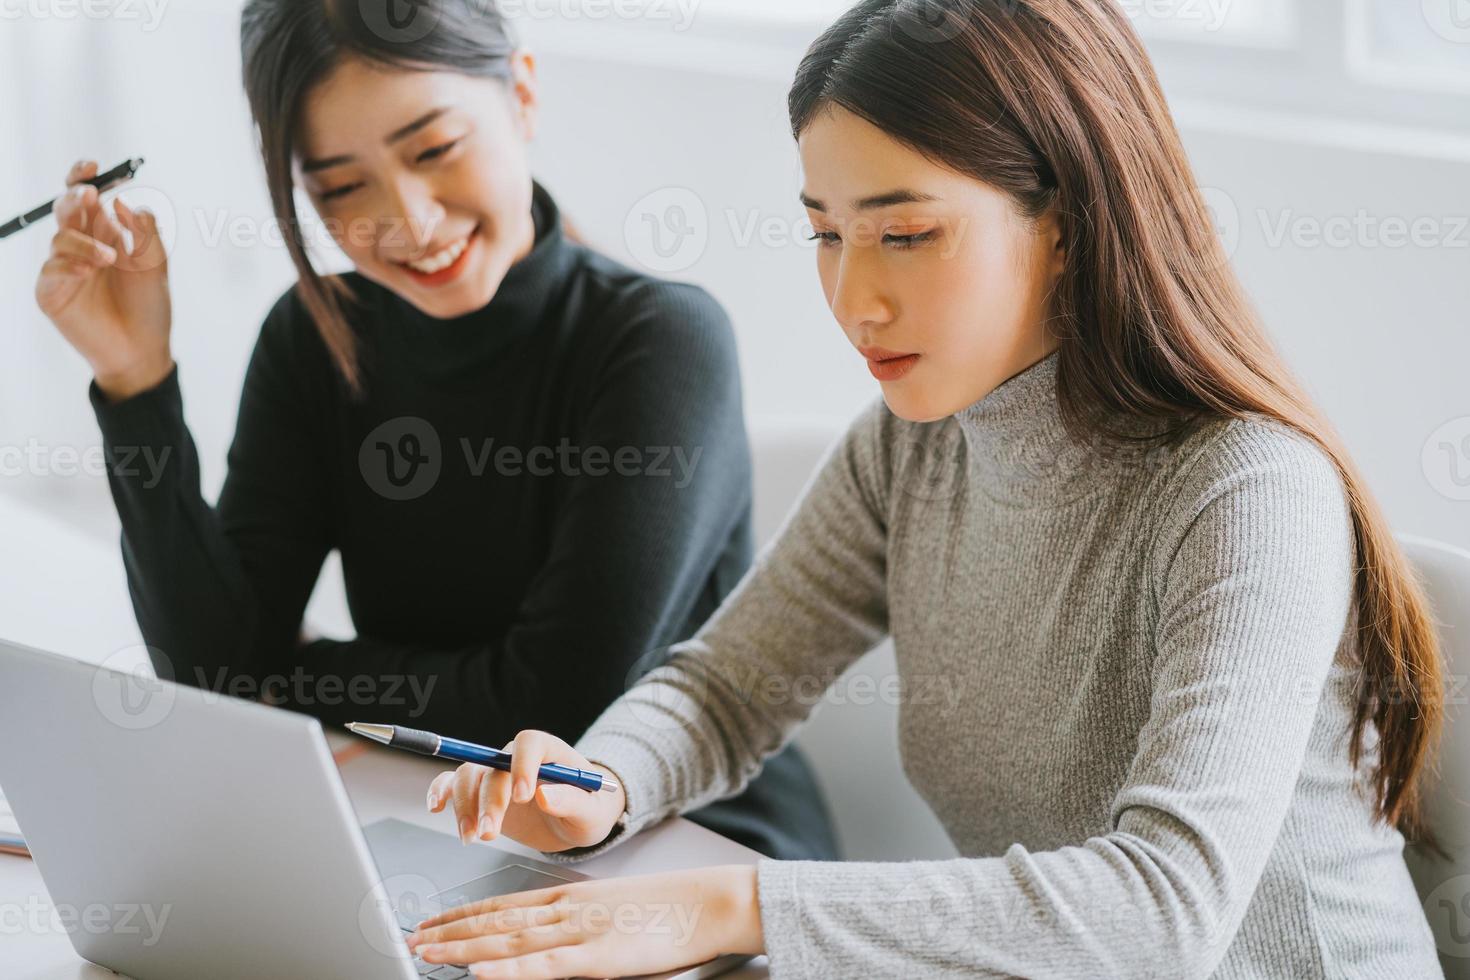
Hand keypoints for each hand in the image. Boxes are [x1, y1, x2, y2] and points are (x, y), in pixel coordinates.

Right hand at [34, 159, 173, 400]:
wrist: (142, 349)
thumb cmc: (150, 305)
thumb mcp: (156, 262)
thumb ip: (143, 228)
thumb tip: (120, 200)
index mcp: (105, 232)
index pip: (85, 195)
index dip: (83, 177)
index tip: (92, 166)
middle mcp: (81, 244)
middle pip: (65, 207)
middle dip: (75, 196)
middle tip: (90, 196)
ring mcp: (64, 267)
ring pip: (60, 237)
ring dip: (83, 242)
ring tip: (108, 261)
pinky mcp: (52, 291)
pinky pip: (51, 269)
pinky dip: (69, 266)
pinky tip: (87, 274)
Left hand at [406, 865, 764, 978]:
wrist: (709, 901)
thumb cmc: (668, 909)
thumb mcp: (613, 908)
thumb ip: (576, 920)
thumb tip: (545, 937)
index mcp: (570, 896)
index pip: (503, 905)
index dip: (462, 915)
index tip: (432, 921)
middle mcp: (566, 909)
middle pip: (495, 921)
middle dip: (449, 930)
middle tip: (411, 938)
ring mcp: (579, 931)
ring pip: (508, 941)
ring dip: (462, 946)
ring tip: (426, 951)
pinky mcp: (597, 957)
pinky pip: (543, 965)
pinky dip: (508, 969)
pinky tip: (479, 972)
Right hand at [426, 729, 625, 852]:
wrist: (574, 821)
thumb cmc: (588, 810)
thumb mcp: (591, 811)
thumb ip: (572, 801)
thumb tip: (545, 794)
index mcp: (550, 752)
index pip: (529, 743)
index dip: (522, 764)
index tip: (523, 796)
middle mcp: (518, 758)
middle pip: (493, 765)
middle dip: (489, 800)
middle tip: (490, 834)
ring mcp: (497, 774)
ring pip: (469, 775)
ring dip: (465, 805)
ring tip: (472, 837)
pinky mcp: (481, 793)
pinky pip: (454, 782)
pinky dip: (442, 791)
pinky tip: (437, 807)